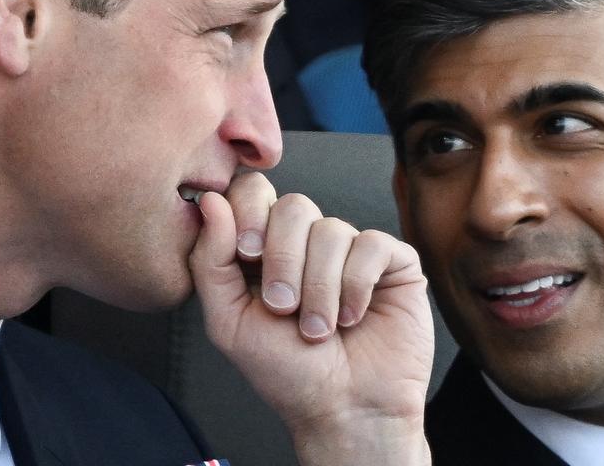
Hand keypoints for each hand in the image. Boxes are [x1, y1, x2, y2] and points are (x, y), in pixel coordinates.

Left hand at [189, 172, 433, 465]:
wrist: (343, 411)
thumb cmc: (287, 373)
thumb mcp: (228, 322)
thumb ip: (210, 261)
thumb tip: (210, 201)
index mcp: (266, 249)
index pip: (253, 193)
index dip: (249, 213)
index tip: (247, 256)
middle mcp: (310, 243)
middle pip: (294, 206)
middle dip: (284, 260)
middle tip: (283, 307)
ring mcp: (352, 250)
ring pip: (332, 230)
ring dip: (319, 288)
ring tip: (319, 329)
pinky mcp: (393, 262)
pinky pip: (371, 245)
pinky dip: (356, 285)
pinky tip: (352, 317)